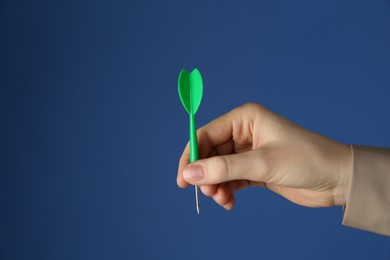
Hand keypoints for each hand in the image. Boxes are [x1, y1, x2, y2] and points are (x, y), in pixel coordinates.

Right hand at [177, 103, 351, 209]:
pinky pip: (230, 179)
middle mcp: (243, 132)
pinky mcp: (253, 169)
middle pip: (209, 153)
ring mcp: (248, 151)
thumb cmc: (305, 160)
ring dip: (216, 185)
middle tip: (207, 194)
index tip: (182, 179)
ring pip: (218, 168)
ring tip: (223, 200)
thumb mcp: (262, 163)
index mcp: (244, 118)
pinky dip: (226, 191)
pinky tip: (230, 202)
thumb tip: (189, 174)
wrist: (337, 179)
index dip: (191, 156)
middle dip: (205, 174)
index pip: (206, 134)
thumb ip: (223, 168)